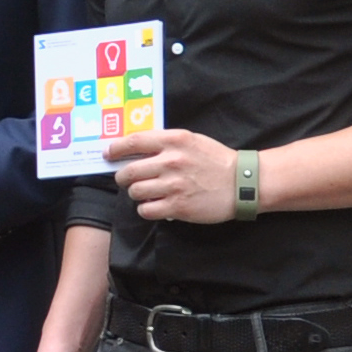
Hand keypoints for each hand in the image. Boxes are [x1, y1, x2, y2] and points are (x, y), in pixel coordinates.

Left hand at [107, 128, 235, 222]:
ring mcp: (174, 185)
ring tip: (148, 193)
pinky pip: (146, 209)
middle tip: (128, 180)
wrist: (243, 183)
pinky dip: (147, 209)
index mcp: (175, 141)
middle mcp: (172, 161)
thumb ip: (166, 143)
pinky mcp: (177, 206)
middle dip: (123, 178)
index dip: (116, 149)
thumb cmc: (215, 161)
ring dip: (137, 194)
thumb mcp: (192, 141)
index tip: (108, 154)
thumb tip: (134, 148)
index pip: (135, 141)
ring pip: (135, 192)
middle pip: (128, 172)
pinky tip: (156, 205)